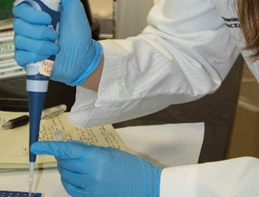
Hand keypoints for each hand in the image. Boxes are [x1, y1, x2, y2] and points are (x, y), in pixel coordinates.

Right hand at [13, 0, 102, 85]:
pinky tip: (47, 56)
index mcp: (37, 14)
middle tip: (55, 34)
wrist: (83, 56)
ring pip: (20, 40)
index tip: (48, 18)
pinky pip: (20, 56)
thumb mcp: (75, 6)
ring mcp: (26, 44)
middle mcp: (29, 27)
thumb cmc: (78, 32)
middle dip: (39, 31)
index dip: (31, 14)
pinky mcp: (27, 59)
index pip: (20, 8)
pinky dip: (35, 55)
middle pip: (18, 24)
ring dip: (41, 44)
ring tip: (55, 46)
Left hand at [31, 140, 161, 196]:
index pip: (67, 152)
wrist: (144, 187)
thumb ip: (87, 151)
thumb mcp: (108, 152)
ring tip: (75, 163)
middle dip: (62, 156)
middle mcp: (91, 176)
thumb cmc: (130, 166)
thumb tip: (69, 148)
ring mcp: (90, 190)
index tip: (36, 146)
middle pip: (65, 164)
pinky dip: (70, 180)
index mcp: (96, 160)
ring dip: (66, 168)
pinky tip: (76, 175)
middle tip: (66, 150)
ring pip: (66, 178)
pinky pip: (72, 189)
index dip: (49, 148)